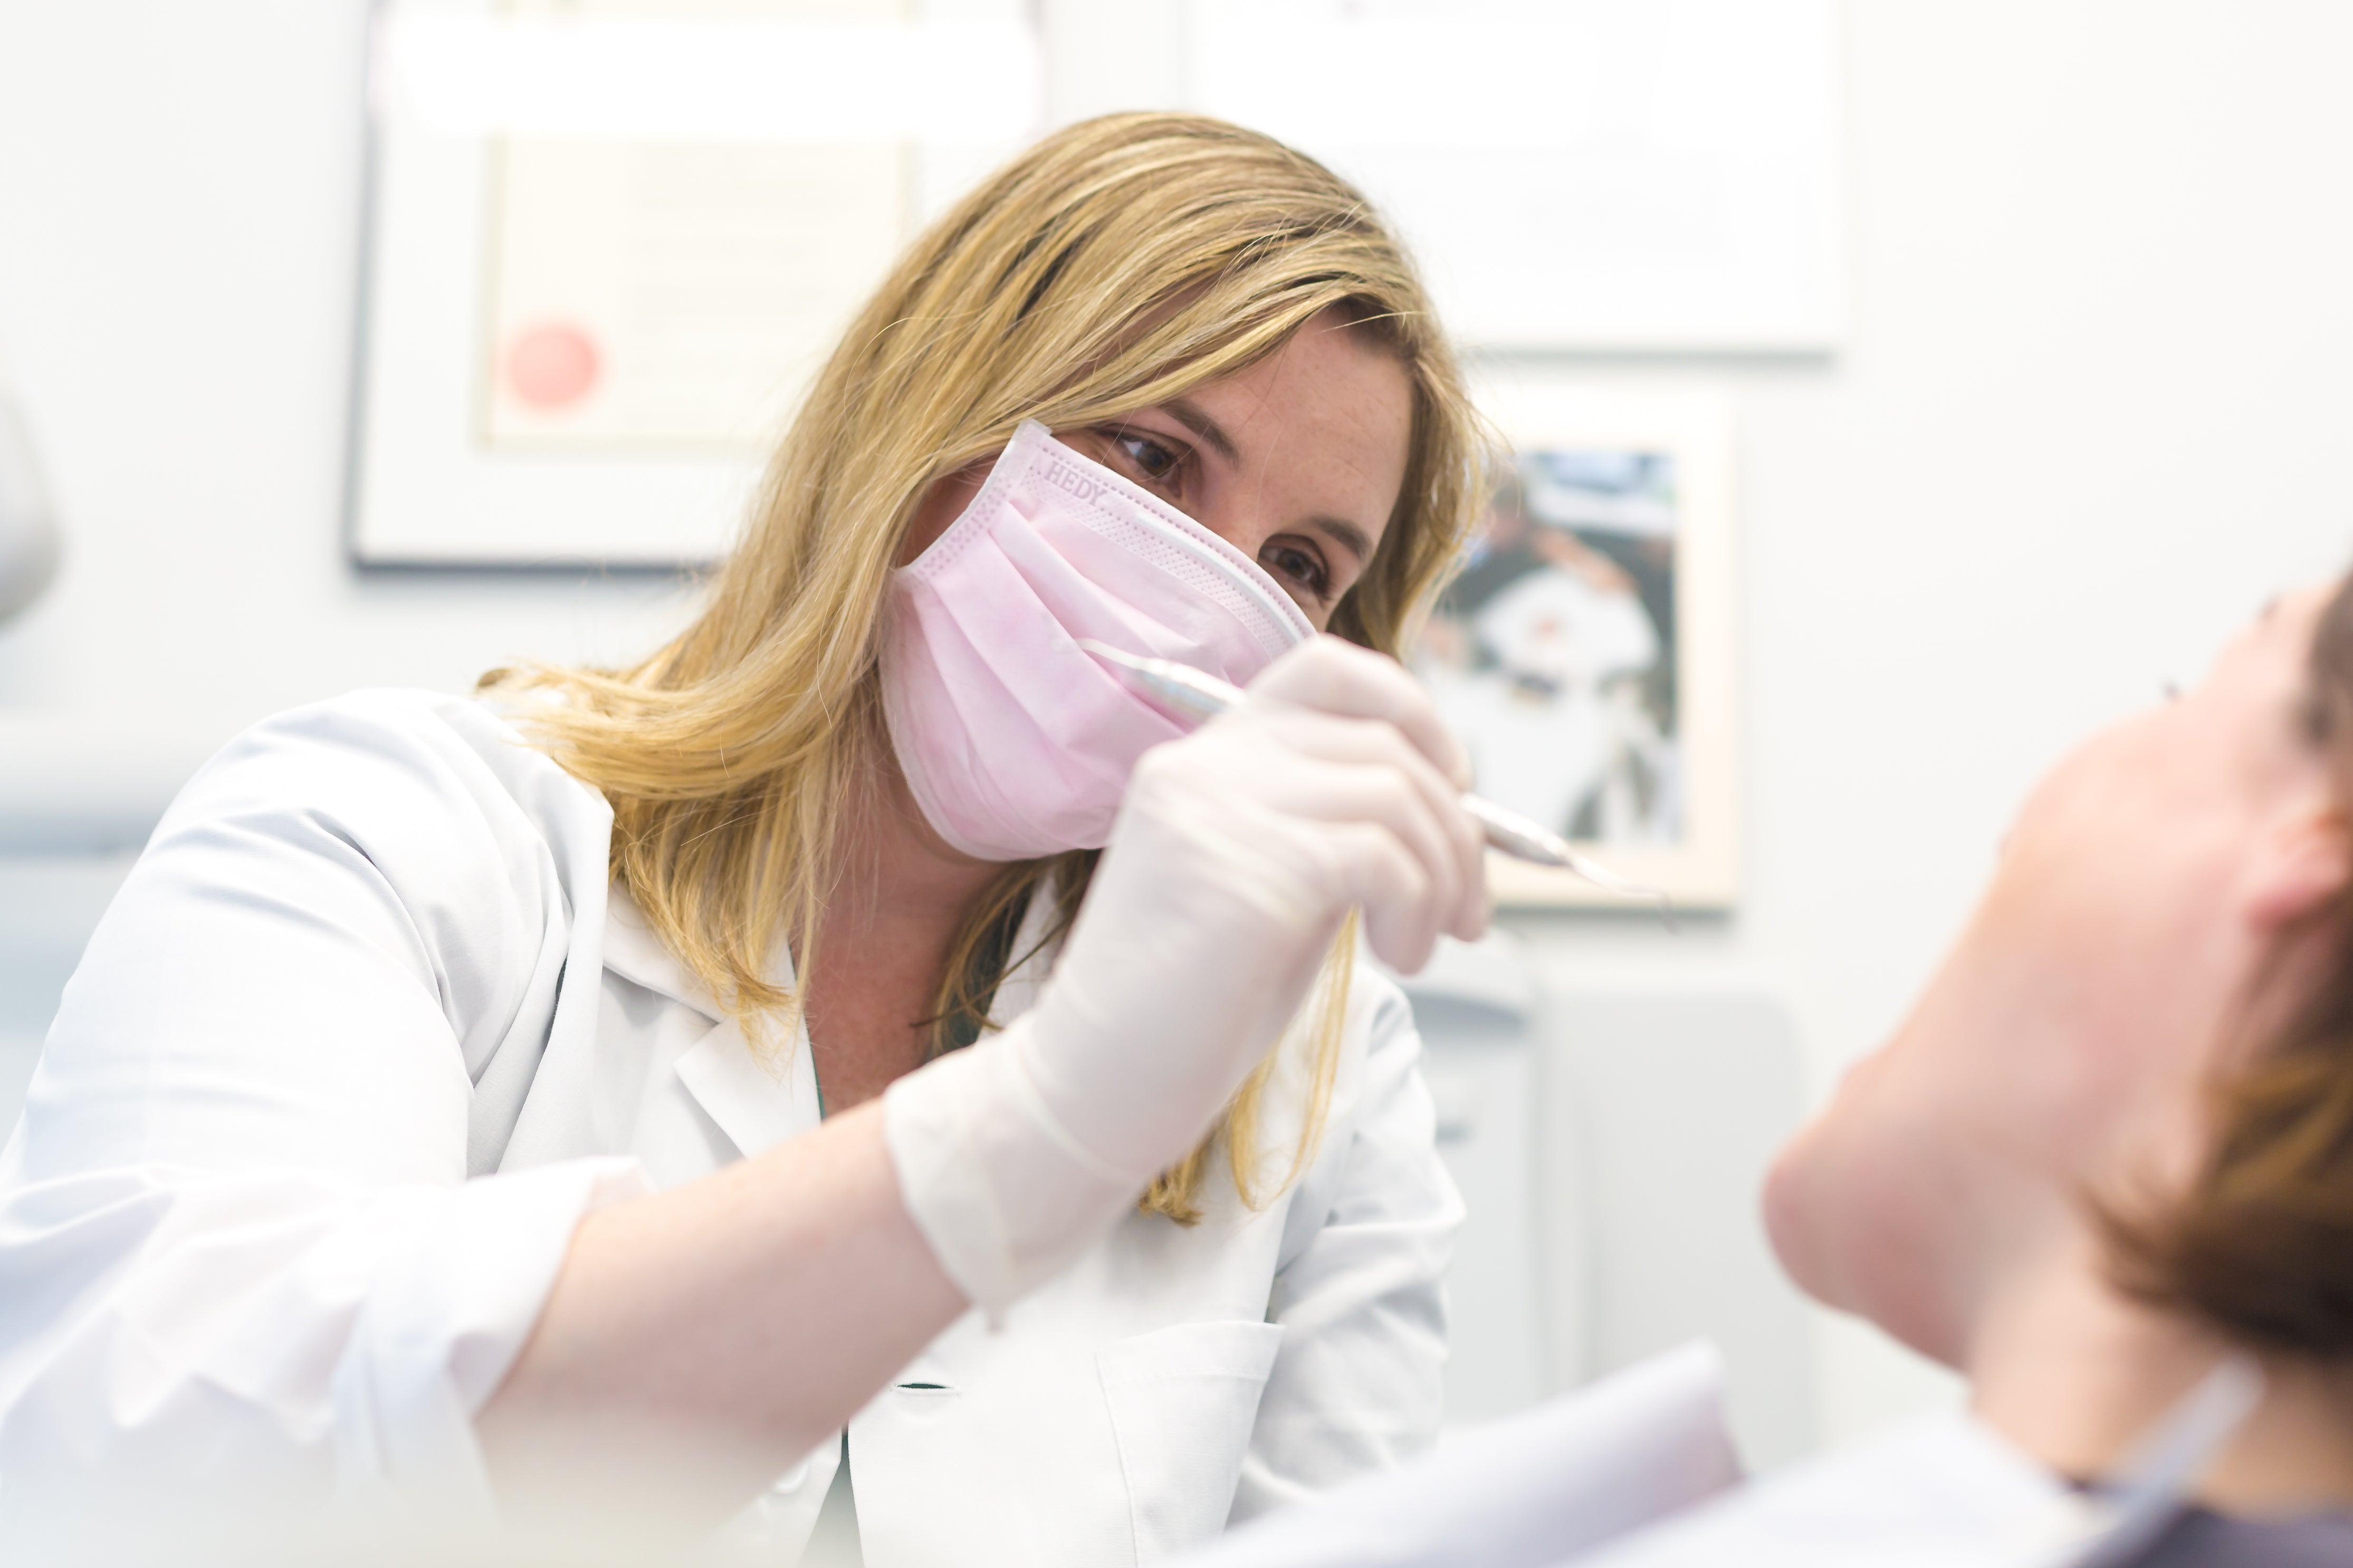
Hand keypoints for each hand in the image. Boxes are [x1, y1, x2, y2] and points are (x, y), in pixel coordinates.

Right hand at [887, 636, 1487, 1312]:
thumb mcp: (1266, 885)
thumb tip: (1449, 809)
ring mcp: (1217, 810)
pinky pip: (1385, 857)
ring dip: (1444, 876)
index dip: (1415, 714)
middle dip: (1456, 828)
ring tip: (1423, 944)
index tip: (1449, 792)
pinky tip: (1402, 958)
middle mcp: (1204, 765)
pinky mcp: (1246, 871)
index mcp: (1202, 757)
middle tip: (1467, 913)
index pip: (1329, 669)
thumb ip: (1328, 827)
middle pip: (1386, 739)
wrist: (1090, 1088)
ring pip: (1397, 795)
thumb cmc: (1187, 1007)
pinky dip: (1420, 907)